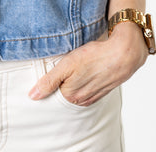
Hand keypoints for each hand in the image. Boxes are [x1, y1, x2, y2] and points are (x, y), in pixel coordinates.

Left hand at [28, 22, 147, 105]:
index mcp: (69, 96)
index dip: (51, 78)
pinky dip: (84, 81)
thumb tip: (33, 96)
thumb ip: (49, 81)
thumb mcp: (67, 64)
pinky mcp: (100, 92)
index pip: (51, 90)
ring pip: (75, 90)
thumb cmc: (95, 56)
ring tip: (79, 67)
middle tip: (69, 65)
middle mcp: (80, 101)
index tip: (56, 68)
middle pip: (63, 91)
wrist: (123, 54)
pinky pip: (86, 89)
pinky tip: (87, 71)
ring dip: (74, 80)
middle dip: (62, 80)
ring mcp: (91, 97)